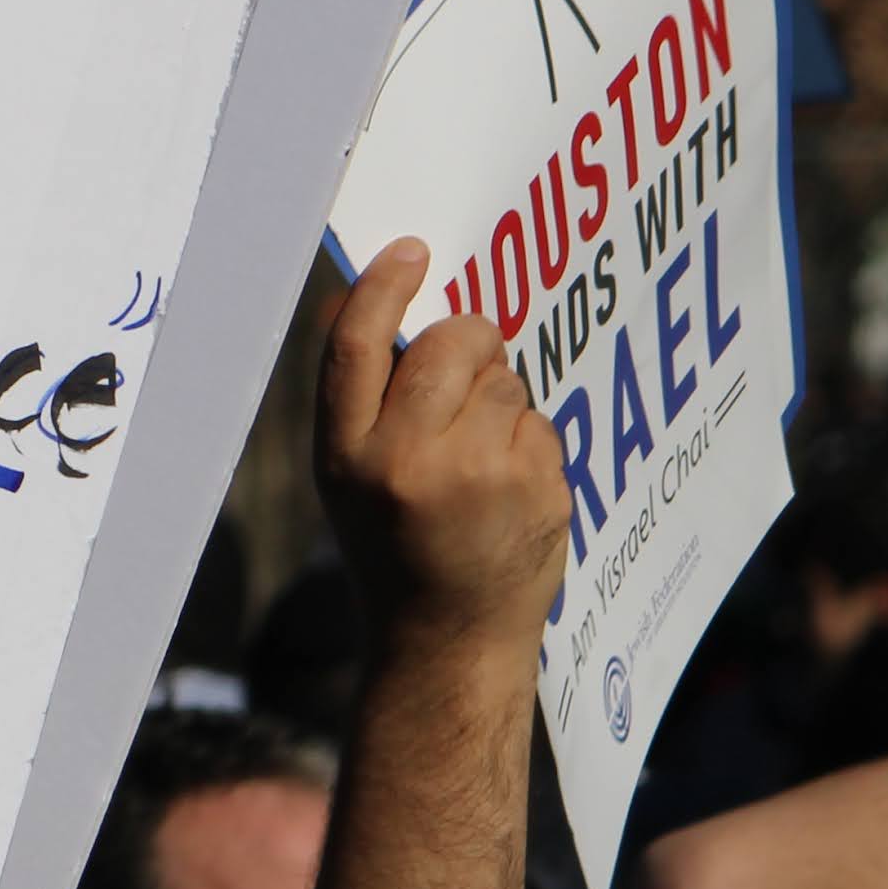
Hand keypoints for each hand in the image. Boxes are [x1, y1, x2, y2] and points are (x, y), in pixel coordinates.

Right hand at [313, 240, 569, 638]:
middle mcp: (407, 461)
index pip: (356, 345)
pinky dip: (529, 441)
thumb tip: (406, 301)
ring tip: (478, 460)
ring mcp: (479, 476)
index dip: (384, 287)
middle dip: (467, 342)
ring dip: (499, 400)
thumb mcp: (349, 477)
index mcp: (346, 455)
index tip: (412, 250)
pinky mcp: (536, 489)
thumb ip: (368, 401)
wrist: (448, 638)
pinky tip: (507, 488)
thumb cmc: (393, 544)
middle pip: (449, 343)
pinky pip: (541, 422)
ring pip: (506, 380)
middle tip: (465, 373)